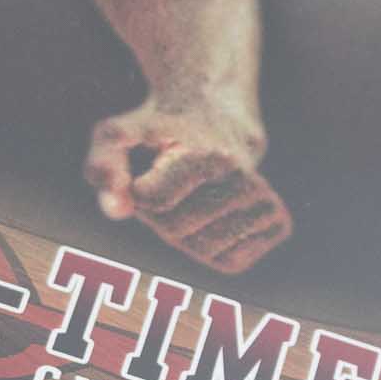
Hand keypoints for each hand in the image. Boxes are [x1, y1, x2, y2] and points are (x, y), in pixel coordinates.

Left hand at [84, 99, 291, 274]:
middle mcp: (244, 177)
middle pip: (175, 230)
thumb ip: (103, 166)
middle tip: (171, 181)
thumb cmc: (157, 131)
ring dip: (184, 231)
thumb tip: (118, 211)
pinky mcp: (277, 223)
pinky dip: (210, 246)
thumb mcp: (117, 134)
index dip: (139, 191)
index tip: (151, 168)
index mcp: (209, 155)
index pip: (151, 200)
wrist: (218, 119)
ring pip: (200, 248)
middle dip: (159, 214)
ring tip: (192, 193)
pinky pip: (226, 260)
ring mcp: (265, 200)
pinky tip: (214, 214)